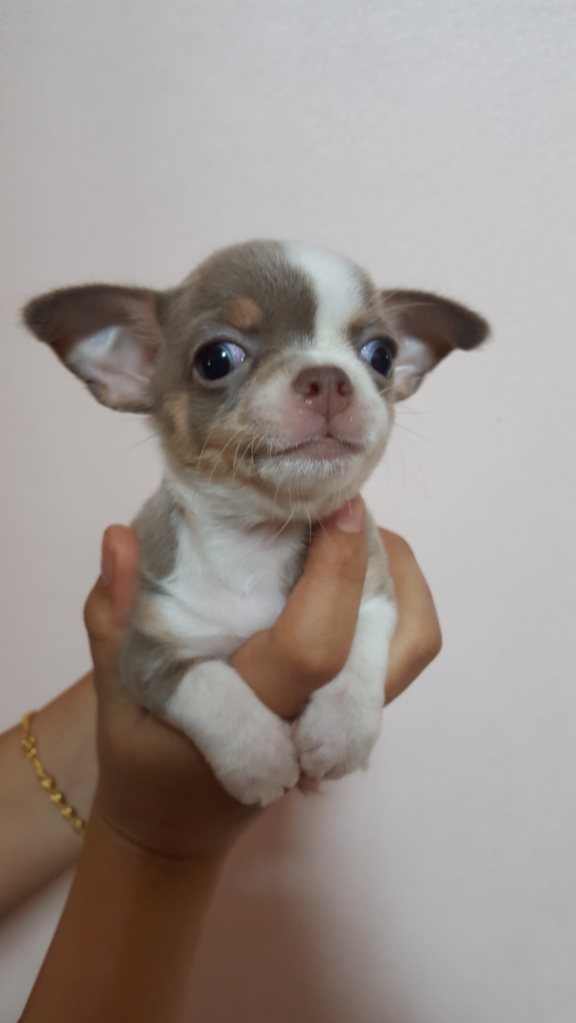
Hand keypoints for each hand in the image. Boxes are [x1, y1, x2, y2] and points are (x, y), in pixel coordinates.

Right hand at [85, 497, 440, 861]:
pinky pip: (404, 647)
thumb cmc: (146, 753)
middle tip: (335, 504)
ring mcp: (348, 720)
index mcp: (253, 714)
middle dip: (373, 559)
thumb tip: (117, 538)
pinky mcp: (361, 711)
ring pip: (412, 642)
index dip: (335, 572)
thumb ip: (113, 616)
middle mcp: (315, 722)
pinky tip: (351, 564)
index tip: (336, 505)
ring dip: (395, 574)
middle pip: (390, 640)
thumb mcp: (116, 686)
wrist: (181, 817)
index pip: (313, 647)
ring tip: (349, 530)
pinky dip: (396, 594)